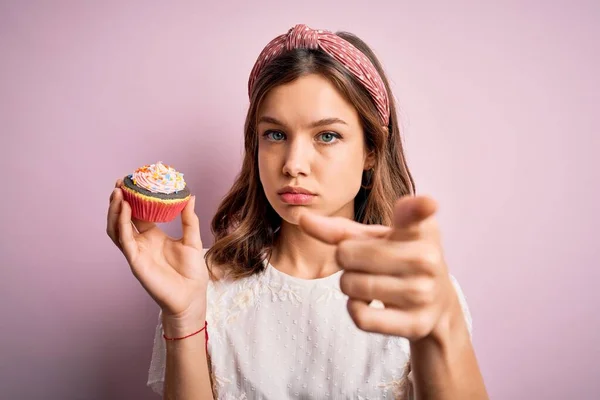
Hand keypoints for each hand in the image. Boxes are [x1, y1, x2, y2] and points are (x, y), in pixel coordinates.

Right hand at [106, 179, 208, 331]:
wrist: (191, 296)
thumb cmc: (192, 273)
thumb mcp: (193, 240)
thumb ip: (189, 219)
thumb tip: (190, 196)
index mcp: (153, 235)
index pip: (138, 213)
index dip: (133, 198)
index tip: (133, 181)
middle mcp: (141, 242)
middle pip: (123, 218)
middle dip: (119, 200)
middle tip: (120, 182)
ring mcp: (136, 251)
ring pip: (116, 228)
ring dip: (114, 210)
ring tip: (118, 192)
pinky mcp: (135, 260)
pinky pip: (124, 239)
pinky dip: (121, 223)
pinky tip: (124, 208)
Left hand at [299, 196, 460, 340]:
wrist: (437, 303)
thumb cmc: (398, 260)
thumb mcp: (375, 239)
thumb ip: (340, 230)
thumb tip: (302, 218)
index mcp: (418, 228)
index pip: (416, 214)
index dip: (419, 207)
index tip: (427, 203)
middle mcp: (427, 258)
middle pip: (346, 253)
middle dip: (346, 260)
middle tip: (370, 264)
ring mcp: (424, 292)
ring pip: (350, 285)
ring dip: (350, 285)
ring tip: (373, 282)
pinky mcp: (416, 324)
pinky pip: (360, 316)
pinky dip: (355, 309)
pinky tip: (371, 304)